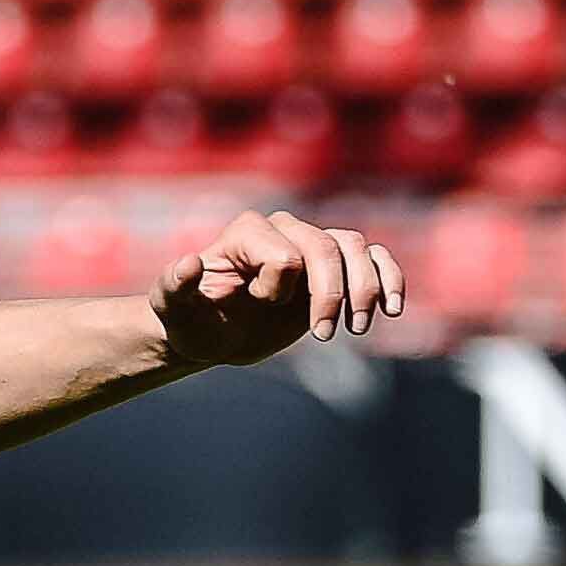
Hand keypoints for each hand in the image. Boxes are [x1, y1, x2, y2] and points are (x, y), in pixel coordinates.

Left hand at [149, 208, 399, 368]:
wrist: (213, 334)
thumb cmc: (191, 321)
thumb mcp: (173, 310)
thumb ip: (173, 287)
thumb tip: (188, 264)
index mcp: (247, 233)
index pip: (285, 254)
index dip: (279, 289)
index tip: (259, 309)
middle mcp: (283, 229)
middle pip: (327, 248)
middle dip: (330, 294)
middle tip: (323, 336)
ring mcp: (311, 244)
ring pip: (356, 248)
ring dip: (364, 289)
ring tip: (357, 328)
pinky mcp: (333, 266)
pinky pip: (373, 257)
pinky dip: (389, 278)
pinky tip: (392, 309)